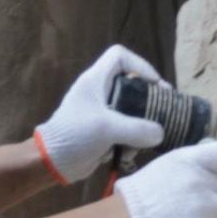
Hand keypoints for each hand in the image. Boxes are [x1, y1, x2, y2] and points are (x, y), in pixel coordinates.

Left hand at [35, 40, 169, 181]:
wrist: (53, 162)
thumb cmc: (75, 135)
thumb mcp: (107, 128)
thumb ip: (137, 128)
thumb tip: (160, 132)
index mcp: (95, 80)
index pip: (119, 56)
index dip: (140, 65)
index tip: (155, 85)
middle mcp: (100, 92)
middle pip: (132, 85)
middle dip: (147, 101)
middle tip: (163, 112)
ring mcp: (102, 112)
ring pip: (132, 111)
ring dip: (140, 128)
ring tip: (143, 141)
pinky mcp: (104, 130)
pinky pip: (126, 130)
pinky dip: (130, 141)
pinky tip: (127, 155)